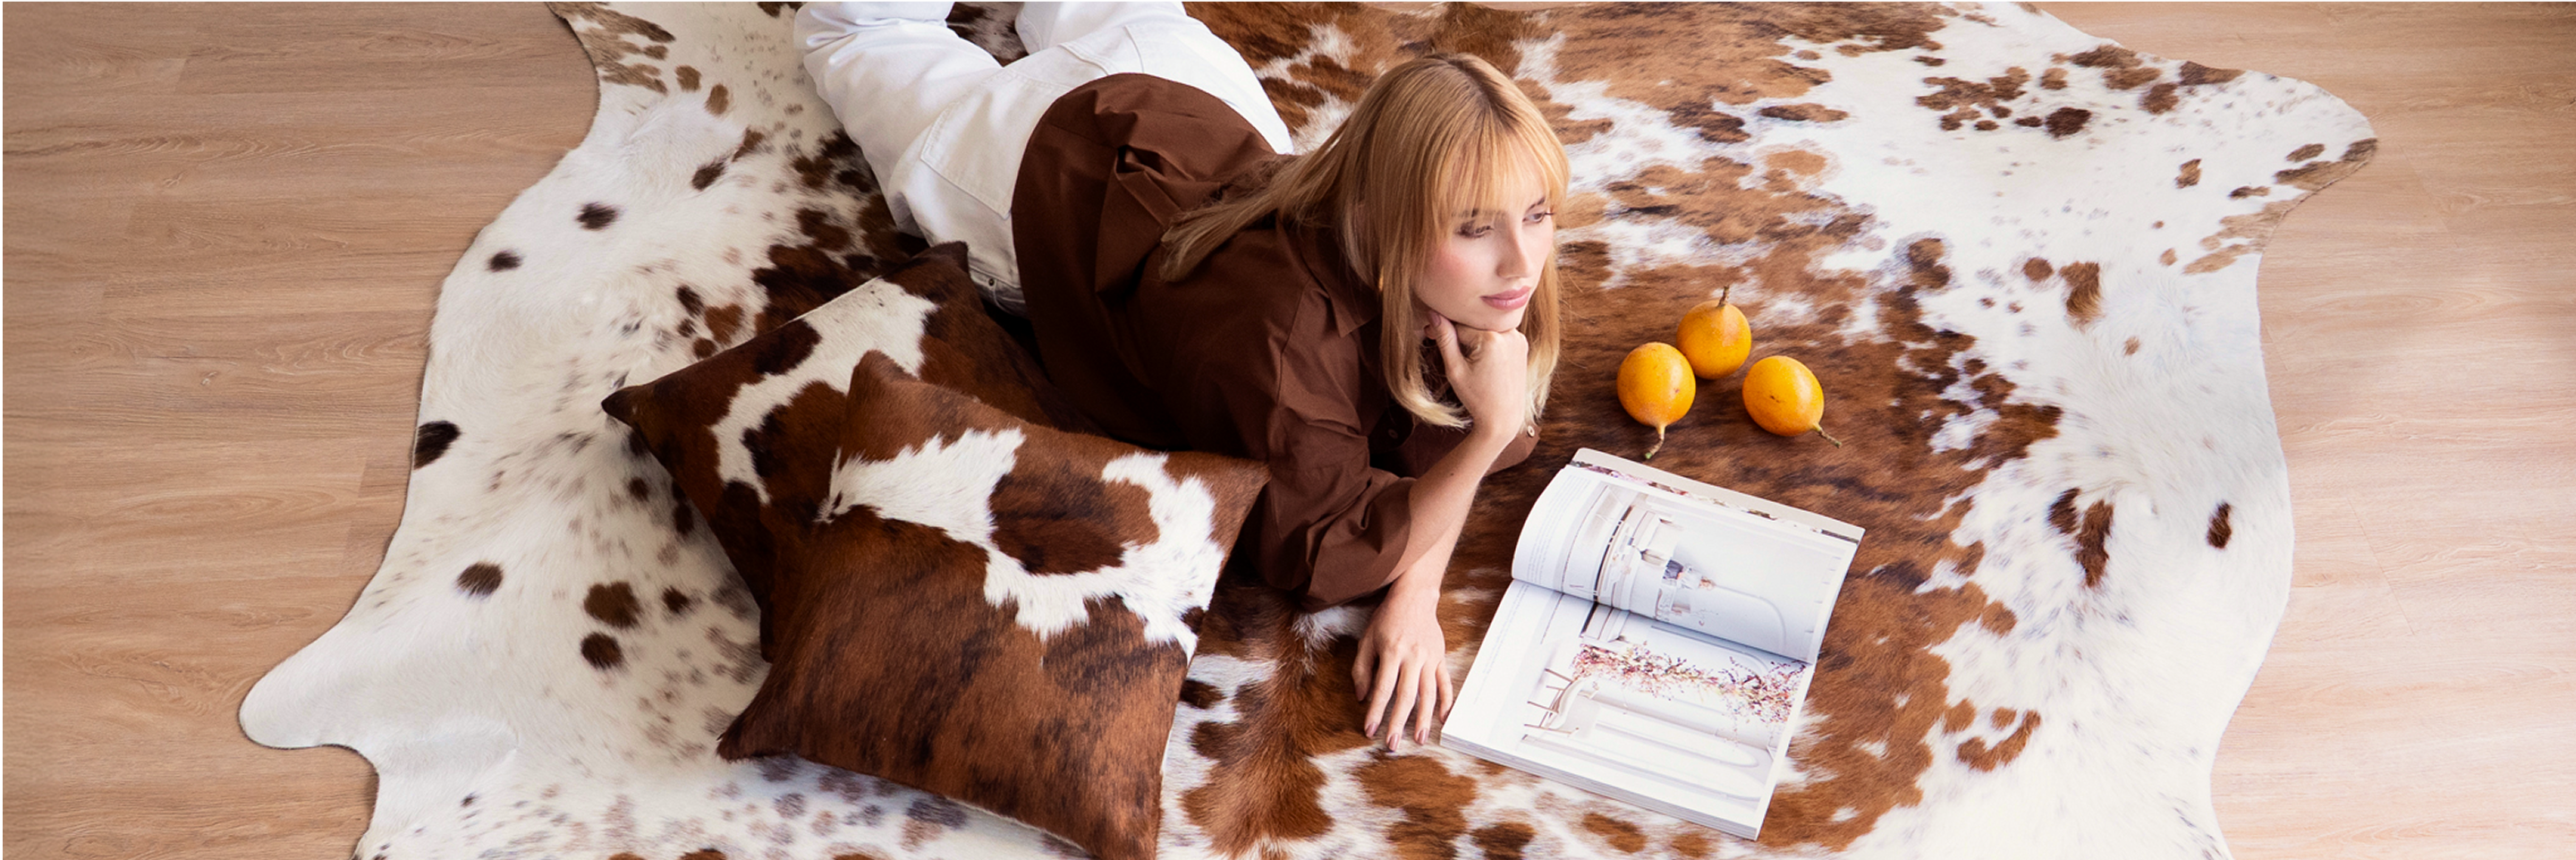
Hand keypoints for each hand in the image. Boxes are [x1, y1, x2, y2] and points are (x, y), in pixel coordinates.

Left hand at [1352, 582, 1451, 749]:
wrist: (1415, 596)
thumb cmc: (1387, 618)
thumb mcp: (1367, 639)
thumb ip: (1362, 669)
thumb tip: (1361, 697)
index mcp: (1392, 652)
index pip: (1383, 689)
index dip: (1376, 712)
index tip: (1370, 730)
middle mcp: (1413, 657)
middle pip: (1407, 696)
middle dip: (1399, 722)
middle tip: (1393, 744)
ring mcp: (1430, 658)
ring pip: (1429, 694)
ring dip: (1424, 719)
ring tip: (1420, 739)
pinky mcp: (1441, 658)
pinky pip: (1446, 683)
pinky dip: (1446, 702)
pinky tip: (1443, 719)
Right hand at [1426, 311, 1529, 436]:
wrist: (1504, 417)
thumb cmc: (1477, 398)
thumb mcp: (1455, 369)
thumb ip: (1445, 339)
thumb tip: (1433, 313)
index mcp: (1491, 338)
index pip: (1459, 324)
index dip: (1443, 329)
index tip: (1428, 333)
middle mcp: (1509, 333)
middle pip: (1474, 323)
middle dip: (1459, 332)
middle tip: (1444, 344)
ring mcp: (1518, 338)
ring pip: (1486, 327)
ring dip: (1474, 336)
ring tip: (1466, 357)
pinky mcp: (1522, 344)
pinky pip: (1499, 334)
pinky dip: (1488, 341)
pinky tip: (1483, 359)